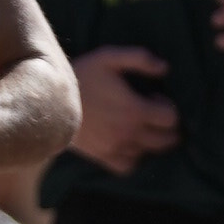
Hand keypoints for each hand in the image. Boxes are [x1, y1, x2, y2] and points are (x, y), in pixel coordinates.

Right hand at [72, 43, 180, 169]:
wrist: (52, 100)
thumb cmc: (83, 75)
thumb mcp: (110, 57)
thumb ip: (140, 58)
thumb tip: (165, 68)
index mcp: (135, 110)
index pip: (171, 118)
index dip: (167, 106)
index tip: (153, 98)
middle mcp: (130, 133)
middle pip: (167, 141)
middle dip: (167, 128)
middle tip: (154, 115)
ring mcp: (117, 147)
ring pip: (149, 153)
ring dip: (150, 141)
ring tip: (139, 126)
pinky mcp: (103, 156)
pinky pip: (129, 166)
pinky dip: (133, 157)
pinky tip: (128, 144)